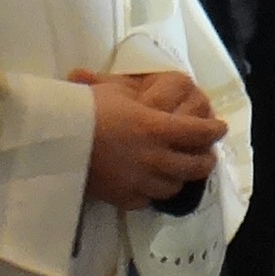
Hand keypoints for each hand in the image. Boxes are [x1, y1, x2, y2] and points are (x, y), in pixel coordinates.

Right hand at [75, 65, 226, 208]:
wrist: (54, 143)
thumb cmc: (82, 110)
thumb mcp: (109, 92)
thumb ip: (125, 87)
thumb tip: (121, 76)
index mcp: (157, 128)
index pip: (199, 132)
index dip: (214, 130)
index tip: (220, 128)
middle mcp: (156, 158)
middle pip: (195, 165)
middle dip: (206, 158)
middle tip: (207, 153)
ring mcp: (141, 182)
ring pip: (175, 186)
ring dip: (182, 177)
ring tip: (180, 171)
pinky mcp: (124, 199)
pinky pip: (149, 199)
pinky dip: (154, 192)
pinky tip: (149, 185)